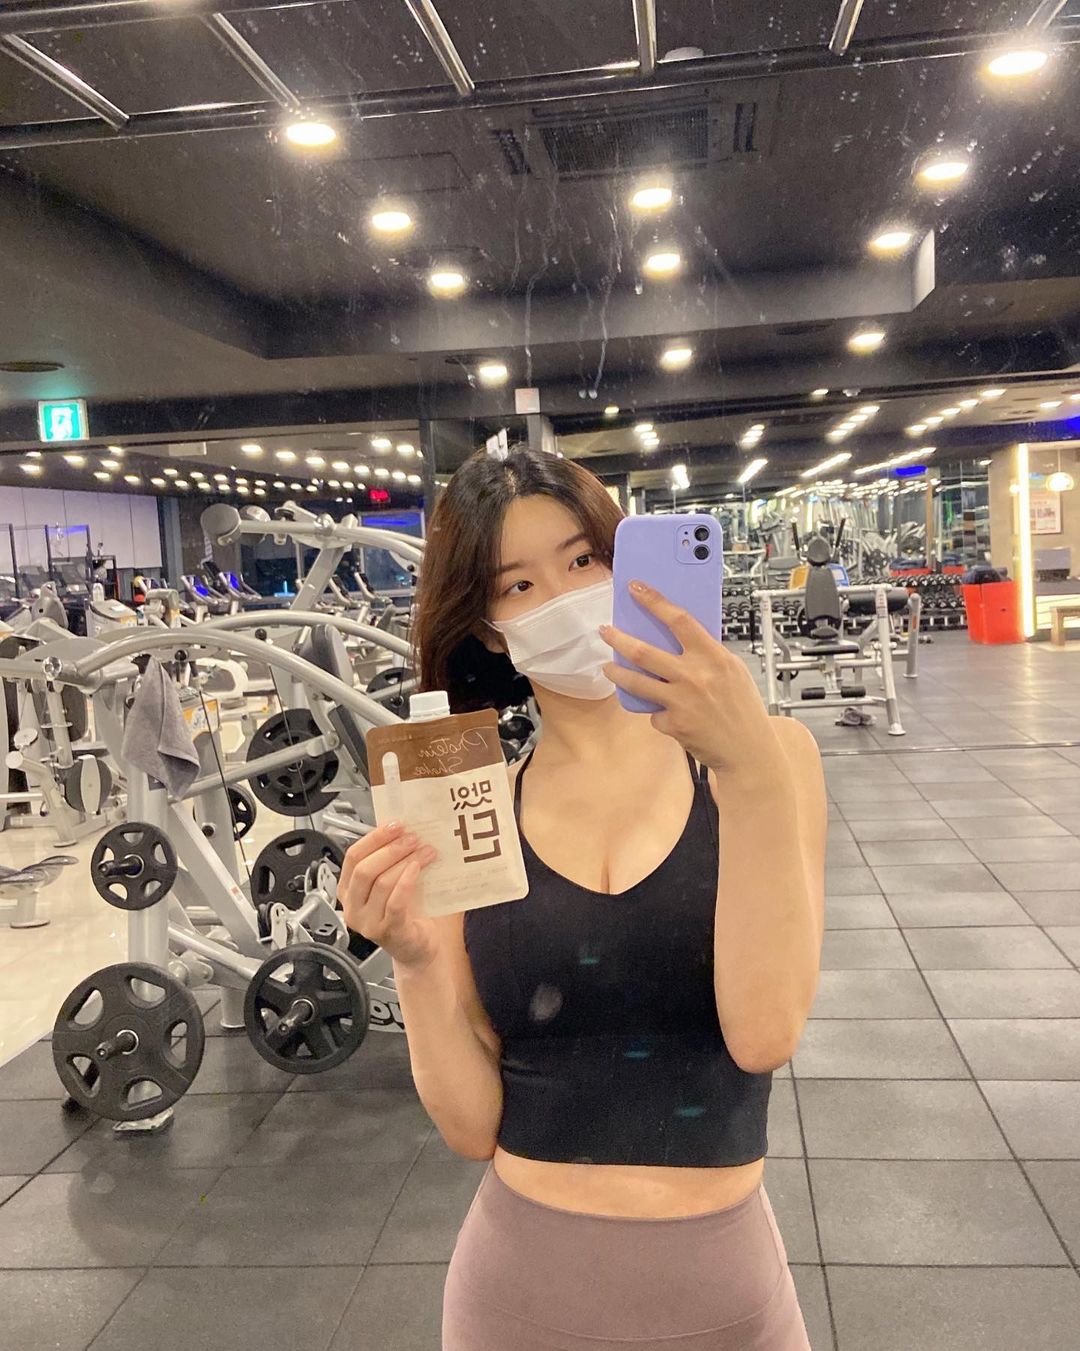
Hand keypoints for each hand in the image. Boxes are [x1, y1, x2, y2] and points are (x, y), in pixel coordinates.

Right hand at [338, 821, 440, 970]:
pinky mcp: (388, 931)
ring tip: (424, 851)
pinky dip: (407, 882)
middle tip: (413, 837)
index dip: (374, 838)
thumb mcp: (391, 884)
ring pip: (381, 883)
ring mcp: (368, 922)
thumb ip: (390, 862)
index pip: (353, 857)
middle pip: (364, 869)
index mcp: (348, 890)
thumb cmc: (405, 912)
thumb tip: (404, 831)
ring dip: (405, 861)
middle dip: (390, 849)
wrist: (417, 948)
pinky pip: (395, 902)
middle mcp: (353, 907)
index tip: (396, 824)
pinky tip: (418, 869)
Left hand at [599, 580, 783, 779]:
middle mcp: (695, 676)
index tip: (636, 589)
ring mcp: (682, 701)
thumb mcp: (733, 671)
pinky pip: (654, 712)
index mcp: (714, 657)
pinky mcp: (673, 724)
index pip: (679, 620)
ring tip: (608, 667)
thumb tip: (675, 638)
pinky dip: (658, 712)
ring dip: (617, 673)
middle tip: (605, 631)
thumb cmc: (743, 709)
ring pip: (636, 681)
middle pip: (644, 652)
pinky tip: (670, 716)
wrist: (749, 751)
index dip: (654, 602)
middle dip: (618, 639)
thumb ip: (706, 655)